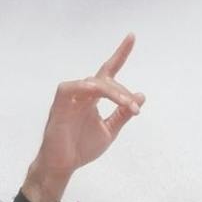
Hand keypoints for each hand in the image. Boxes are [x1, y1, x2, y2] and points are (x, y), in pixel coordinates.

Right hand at [30, 35, 144, 184]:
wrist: (63, 165)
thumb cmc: (80, 148)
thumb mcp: (109, 130)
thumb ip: (123, 114)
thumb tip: (141, 95)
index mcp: (92, 98)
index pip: (107, 72)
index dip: (120, 54)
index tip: (131, 37)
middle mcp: (81, 94)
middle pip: (105, 80)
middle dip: (124, 92)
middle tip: (136, 109)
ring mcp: (69, 99)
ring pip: (93, 83)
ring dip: (113, 92)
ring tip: (128, 107)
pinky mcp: (59, 105)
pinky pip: (70, 88)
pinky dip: (86, 88)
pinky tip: (99, 93)